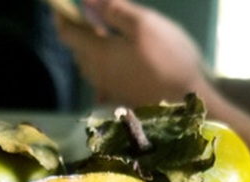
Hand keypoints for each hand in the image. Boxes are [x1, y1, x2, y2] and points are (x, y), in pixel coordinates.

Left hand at [54, 0, 211, 105]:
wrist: (188, 103)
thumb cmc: (167, 58)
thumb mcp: (144, 24)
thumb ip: (113, 10)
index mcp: (97, 53)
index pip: (67, 33)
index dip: (61, 16)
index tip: (61, 6)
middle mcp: (96, 73)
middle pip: (77, 50)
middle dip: (77, 31)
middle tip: (90, 16)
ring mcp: (108, 89)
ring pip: (89, 65)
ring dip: (90, 49)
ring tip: (104, 35)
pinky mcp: (121, 99)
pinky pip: (102, 79)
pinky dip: (103, 66)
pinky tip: (115, 62)